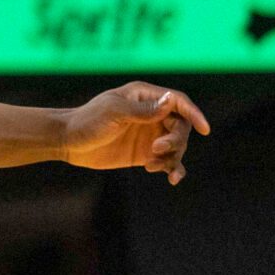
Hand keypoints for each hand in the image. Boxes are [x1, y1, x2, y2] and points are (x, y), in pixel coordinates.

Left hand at [60, 82, 210, 183]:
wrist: (69, 142)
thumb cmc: (87, 121)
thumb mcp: (114, 113)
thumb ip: (142, 110)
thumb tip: (170, 101)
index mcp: (144, 96)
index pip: (177, 101)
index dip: (194, 113)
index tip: (205, 129)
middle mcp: (151, 113)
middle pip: (181, 125)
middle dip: (176, 139)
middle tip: (157, 148)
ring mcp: (150, 133)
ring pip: (178, 145)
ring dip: (172, 156)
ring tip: (153, 165)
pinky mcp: (147, 152)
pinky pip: (169, 160)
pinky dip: (173, 169)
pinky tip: (171, 178)